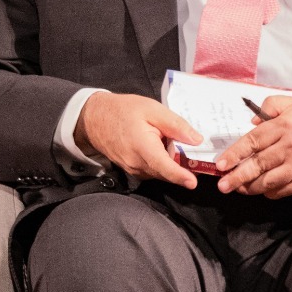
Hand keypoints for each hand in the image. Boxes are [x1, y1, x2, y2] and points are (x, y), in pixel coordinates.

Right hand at [76, 91, 201, 189]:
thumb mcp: (153, 109)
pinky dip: (159, 162)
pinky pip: (152, 171)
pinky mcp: (132, 171)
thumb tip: (196, 140)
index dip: (179, 176)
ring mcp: (133, 169)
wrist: (95, 119)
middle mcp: (136, 163)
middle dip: (179, 163)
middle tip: (177, 143)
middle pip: (166, 171)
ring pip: (160, 172)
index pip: (163, 166)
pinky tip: (155, 146)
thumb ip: (175, 125)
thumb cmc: (123, 111)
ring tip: (161, 139)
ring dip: (168, 161)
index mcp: (142, 146)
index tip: (192, 183)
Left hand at [214, 95, 291, 197]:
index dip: (234, 155)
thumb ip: (272, 106)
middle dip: (237, 177)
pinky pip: (286, 189)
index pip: (252, 142)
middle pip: (257, 165)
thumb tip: (253, 121)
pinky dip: (272, 192)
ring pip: (269, 181)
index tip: (221, 164)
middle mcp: (291, 146)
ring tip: (240, 189)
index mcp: (285, 126)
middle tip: (223, 185)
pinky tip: (264, 191)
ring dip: (251, 187)